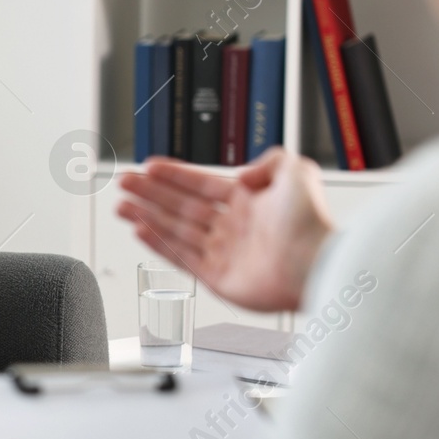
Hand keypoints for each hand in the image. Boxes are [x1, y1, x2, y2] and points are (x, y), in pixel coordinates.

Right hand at [116, 148, 334, 313]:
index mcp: (249, 202)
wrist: (316, 265)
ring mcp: (224, 252)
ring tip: (122, 206)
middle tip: (125, 183)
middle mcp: (234, 226)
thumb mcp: (296, 171)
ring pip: (176, 230)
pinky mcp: (218, 278)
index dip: (175, 175)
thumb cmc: (313, 224)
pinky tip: (140, 230)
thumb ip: (269, 160)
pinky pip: (180, 258)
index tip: (150, 166)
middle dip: (151, 194)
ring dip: (147, 216)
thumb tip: (243, 172)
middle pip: (181, 206)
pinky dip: (158, 244)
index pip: (201, 184)